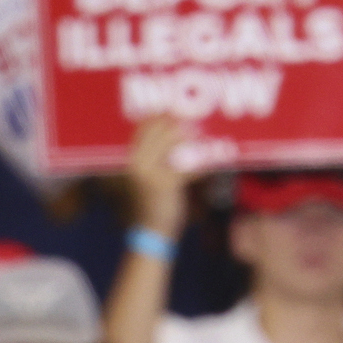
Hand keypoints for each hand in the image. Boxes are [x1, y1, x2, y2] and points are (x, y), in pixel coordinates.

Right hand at [127, 114, 191, 238]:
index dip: (160, 116)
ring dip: (190, 138)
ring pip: (172, 144)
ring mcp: (149, 174)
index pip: (143, 128)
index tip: (175, 109)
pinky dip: (199, 166)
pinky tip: (210, 165)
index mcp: (131, 161)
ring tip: (202, 134)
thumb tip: (176, 134)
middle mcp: (137, 164)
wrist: (151, 233)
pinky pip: (186, 168)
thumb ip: (159, 158)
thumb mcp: (151, 178)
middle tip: (196, 122)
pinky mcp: (164, 185)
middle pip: (159, 131)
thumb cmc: (154, 205)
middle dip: (178, 123)